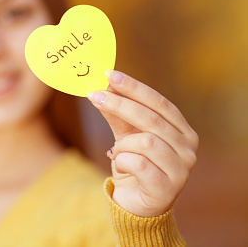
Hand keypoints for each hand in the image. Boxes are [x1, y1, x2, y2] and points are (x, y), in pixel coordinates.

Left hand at [87, 70, 197, 216]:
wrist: (136, 206)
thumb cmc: (135, 167)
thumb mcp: (125, 137)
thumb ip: (119, 115)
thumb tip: (104, 88)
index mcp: (182, 131)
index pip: (160, 102)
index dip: (134, 88)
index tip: (110, 74)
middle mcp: (188, 148)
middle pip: (151, 118)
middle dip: (119, 104)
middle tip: (93, 95)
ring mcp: (181, 169)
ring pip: (146, 142)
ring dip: (122, 145)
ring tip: (116, 152)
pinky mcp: (167, 188)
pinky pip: (139, 164)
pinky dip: (122, 161)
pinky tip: (120, 166)